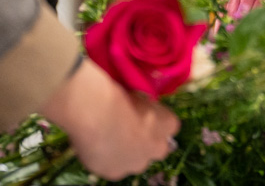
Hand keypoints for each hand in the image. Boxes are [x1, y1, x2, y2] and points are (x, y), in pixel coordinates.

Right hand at [40, 59, 178, 179]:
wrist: (95, 110)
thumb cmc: (118, 92)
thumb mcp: (140, 92)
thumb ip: (145, 105)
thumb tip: (140, 104)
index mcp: (169, 123)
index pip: (169, 126)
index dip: (155, 122)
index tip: (143, 116)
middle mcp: (158, 147)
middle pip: (157, 149)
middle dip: (146, 143)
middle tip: (127, 131)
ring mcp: (137, 163)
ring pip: (134, 161)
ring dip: (126, 154)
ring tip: (107, 139)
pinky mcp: (115, 172)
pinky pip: (113, 168)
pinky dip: (105, 160)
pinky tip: (96, 146)